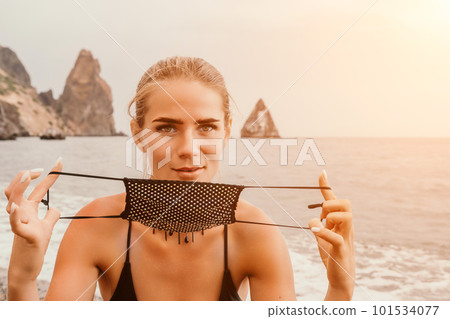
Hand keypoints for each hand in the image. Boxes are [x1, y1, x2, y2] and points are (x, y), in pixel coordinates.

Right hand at [4, 159, 61, 280]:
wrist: (26, 267)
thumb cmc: (34, 246)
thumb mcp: (46, 227)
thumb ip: (50, 216)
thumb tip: (55, 207)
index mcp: (28, 209)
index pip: (38, 188)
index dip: (50, 175)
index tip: (60, 161)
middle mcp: (21, 213)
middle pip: (16, 189)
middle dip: (25, 176)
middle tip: (40, 170)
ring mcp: (20, 223)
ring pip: (13, 201)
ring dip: (19, 187)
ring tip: (27, 175)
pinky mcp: (22, 236)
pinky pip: (14, 224)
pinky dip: (14, 215)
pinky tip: (16, 208)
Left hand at [308, 170, 354, 298]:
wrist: (340, 279)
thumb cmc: (333, 256)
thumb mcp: (323, 238)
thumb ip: (320, 226)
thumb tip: (313, 217)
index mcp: (341, 222)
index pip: (335, 200)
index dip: (327, 186)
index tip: (321, 172)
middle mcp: (347, 227)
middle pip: (346, 203)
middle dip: (330, 204)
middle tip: (321, 216)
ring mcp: (346, 238)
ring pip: (347, 216)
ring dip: (330, 216)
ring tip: (320, 225)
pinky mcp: (342, 250)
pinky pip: (336, 237)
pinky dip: (324, 232)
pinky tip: (314, 231)